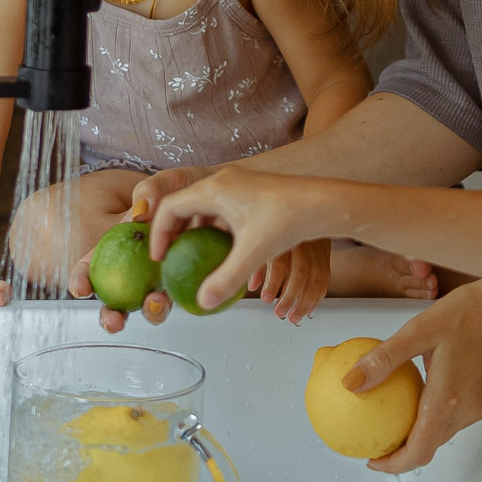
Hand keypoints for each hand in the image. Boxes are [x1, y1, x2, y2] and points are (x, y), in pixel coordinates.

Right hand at [149, 165, 338, 308]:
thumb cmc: (290, 219)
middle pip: (182, 203)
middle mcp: (222, 180)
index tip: (160, 257)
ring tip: (188, 255)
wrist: (322, 202)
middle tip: (168, 257)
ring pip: (199, 204)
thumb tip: (204, 302)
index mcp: (215, 188)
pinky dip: (209, 225)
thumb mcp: (254, 252)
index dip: (159, 233)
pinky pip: (217, 206)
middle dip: (170, 230)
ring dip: (190, 227)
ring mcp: (236, 183)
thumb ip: (226, 278)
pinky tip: (217, 250)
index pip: (171, 207)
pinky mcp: (248, 190)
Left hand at [343, 280, 481, 474]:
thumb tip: (352, 380)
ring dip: (422, 429)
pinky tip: (426, 390)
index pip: (419, 451)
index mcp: (450, 398)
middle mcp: (469, 409)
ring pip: (446, 429)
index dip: (394, 463)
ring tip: (398, 411)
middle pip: (432, 443)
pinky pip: (461, 414)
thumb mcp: (420, 329)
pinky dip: (439, 412)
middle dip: (404, 447)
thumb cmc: (474, 310)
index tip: (373, 459)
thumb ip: (385, 358)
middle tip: (379, 433)